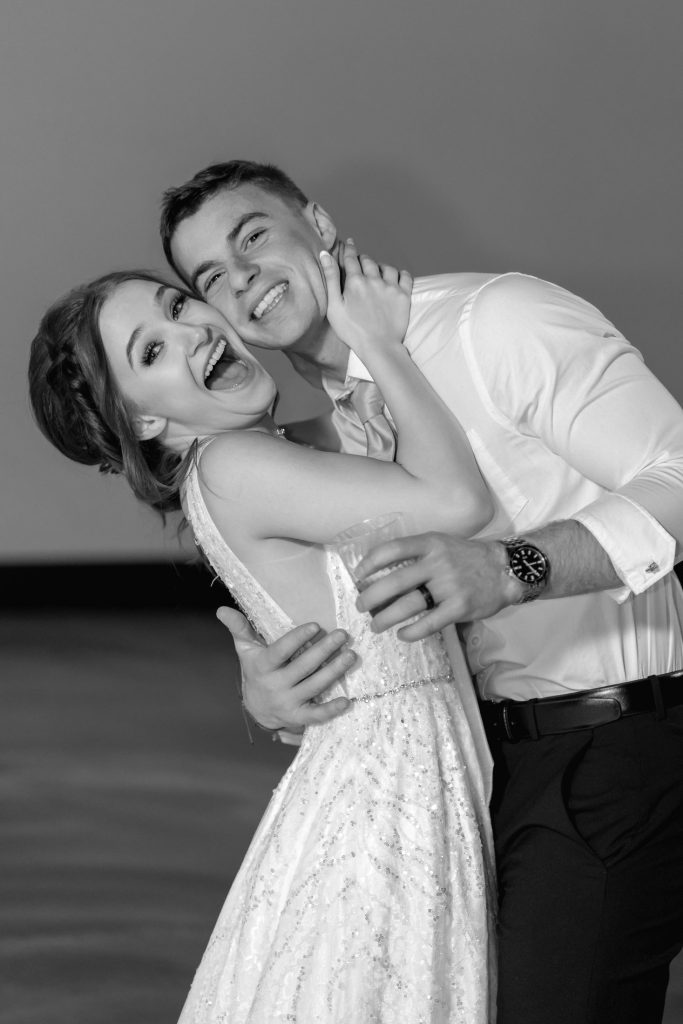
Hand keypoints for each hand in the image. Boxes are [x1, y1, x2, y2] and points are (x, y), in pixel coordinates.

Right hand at [216, 607, 355, 730]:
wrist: (256, 708)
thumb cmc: (256, 670)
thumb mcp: (246, 650)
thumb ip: (239, 628)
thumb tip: (221, 609)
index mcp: (262, 667)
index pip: (280, 651)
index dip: (297, 639)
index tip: (316, 625)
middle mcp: (274, 686)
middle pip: (303, 667)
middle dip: (324, 651)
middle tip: (342, 635)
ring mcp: (287, 703)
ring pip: (314, 687)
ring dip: (334, 672)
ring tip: (351, 656)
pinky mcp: (298, 717)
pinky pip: (316, 715)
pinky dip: (331, 709)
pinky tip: (347, 700)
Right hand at [320, 239, 411, 355]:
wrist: (378, 347)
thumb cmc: (352, 331)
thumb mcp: (334, 307)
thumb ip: (330, 279)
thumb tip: (324, 254)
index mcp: (355, 282)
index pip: (351, 258)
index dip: (349, 249)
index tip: (350, 243)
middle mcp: (374, 280)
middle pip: (368, 261)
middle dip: (363, 260)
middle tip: (361, 263)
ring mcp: (390, 287)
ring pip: (386, 267)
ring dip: (380, 267)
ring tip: (377, 272)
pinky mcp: (403, 296)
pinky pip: (405, 276)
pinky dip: (400, 274)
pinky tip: (396, 277)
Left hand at [354, 533, 519, 639]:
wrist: (505, 569)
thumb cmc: (466, 558)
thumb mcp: (441, 544)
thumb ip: (416, 554)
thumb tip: (380, 574)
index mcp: (430, 543)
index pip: (392, 549)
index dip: (370, 563)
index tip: (358, 575)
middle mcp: (438, 562)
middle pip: (394, 582)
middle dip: (370, 597)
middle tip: (361, 606)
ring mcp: (450, 586)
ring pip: (408, 605)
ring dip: (386, 618)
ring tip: (376, 625)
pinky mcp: (460, 607)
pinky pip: (428, 623)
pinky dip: (411, 632)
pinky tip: (402, 635)